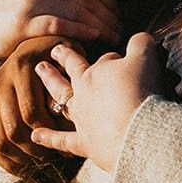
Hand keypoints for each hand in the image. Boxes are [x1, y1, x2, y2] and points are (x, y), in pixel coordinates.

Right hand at [0, 0, 121, 60]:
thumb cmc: (10, 3)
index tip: (119, 14)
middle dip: (109, 15)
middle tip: (121, 29)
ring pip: (78, 11)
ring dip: (101, 26)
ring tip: (113, 37)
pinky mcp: (24, 21)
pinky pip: (61, 24)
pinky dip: (81, 30)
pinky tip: (94, 37)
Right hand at [0, 35, 75, 175]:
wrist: (29, 37)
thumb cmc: (58, 49)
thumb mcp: (68, 49)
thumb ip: (75, 68)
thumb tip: (84, 95)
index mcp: (22, 68)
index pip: (31, 111)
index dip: (50, 132)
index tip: (67, 143)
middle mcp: (3, 81)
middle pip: (14, 129)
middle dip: (35, 149)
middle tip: (55, 159)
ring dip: (20, 157)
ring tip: (41, 164)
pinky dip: (5, 160)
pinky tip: (23, 168)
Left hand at [30, 33, 165, 171]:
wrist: (139, 132)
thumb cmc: (141, 91)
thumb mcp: (146, 57)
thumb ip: (140, 43)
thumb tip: (138, 38)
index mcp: (94, 74)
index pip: (98, 59)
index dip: (103, 56)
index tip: (103, 54)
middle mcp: (83, 94)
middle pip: (70, 73)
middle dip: (62, 60)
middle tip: (52, 51)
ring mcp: (81, 119)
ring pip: (61, 101)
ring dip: (51, 88)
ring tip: (40, 75)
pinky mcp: (85, 144)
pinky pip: (62, 140)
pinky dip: (49, 138)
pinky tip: (35, 135)